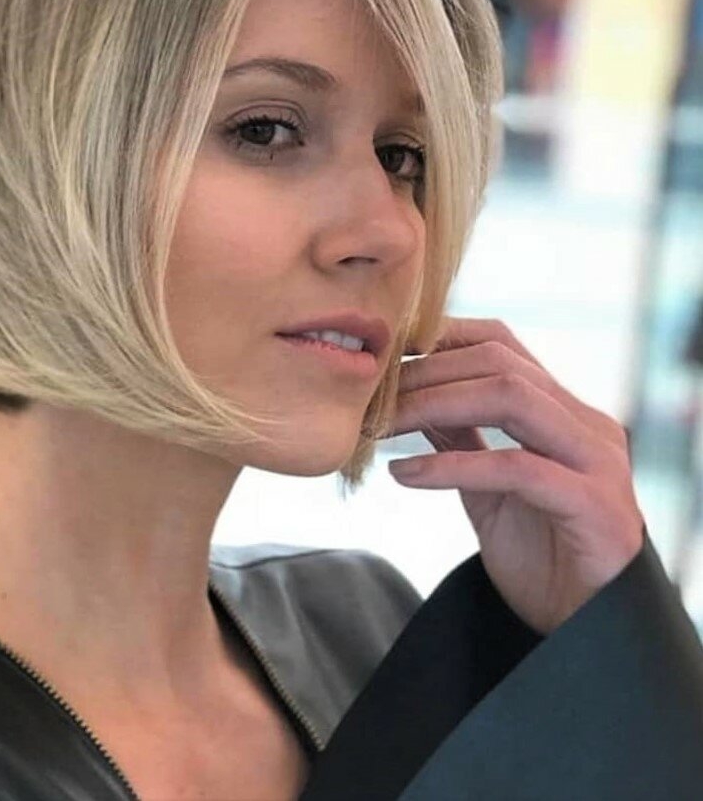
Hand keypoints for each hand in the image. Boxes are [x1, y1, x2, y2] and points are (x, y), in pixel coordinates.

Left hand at [385, 316, 645, 635]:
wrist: (587, 630)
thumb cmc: (542, 554)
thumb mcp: (488, 486)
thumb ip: (461, 436)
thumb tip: (412, 395)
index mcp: (562, 411)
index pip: (500, 344)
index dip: (439, 337)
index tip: (384, 354)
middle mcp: (586, 424)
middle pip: (498, 363)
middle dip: (425, 374)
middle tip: (371, 399)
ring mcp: (596, 461)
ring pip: (510, 398)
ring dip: (433, 405)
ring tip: (381, 428)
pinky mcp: (595, 505)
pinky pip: (516, 467)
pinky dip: (453, 465)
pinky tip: (407, 475)